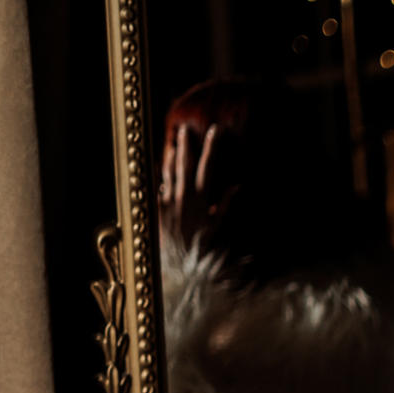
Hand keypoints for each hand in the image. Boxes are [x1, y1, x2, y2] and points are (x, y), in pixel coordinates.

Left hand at [159, 122, 240, 247]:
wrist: (180, 264)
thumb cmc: (202, 246)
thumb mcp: (218, 227)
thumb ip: (226, 205)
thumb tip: (237, 186)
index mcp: (201, 199)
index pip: (207, 167)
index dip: (211, 148)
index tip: (215, 132)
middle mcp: (183, 196)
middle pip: (184, 164)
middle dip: (186, 145)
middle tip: (185, 128)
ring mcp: (168, 200)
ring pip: (169, 171)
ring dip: (171, 154)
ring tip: (173, 141)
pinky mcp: (157, 208)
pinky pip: (156, 186)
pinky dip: (157, 174)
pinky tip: (156, 165)